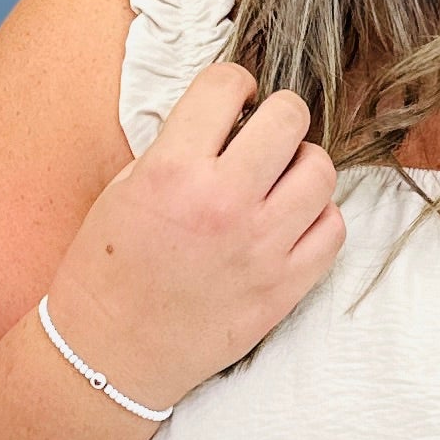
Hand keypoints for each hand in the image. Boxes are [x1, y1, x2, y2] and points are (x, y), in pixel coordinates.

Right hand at [42, 59, 345, 410]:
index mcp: (173, 170)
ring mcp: (260, 248)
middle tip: (263, 137)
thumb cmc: (107, 271)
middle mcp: (223, 203)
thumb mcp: (124, 188)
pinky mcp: (283, 288)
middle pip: (290, 117)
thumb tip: (229, 119)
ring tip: (279, 181)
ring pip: (321, 171)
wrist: (109, 354)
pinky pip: (332, 230)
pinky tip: (291, 222)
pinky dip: (318, 218)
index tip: (234, 101)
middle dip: (277, 117)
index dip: (234, 85)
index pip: (227, 85)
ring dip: (302, 166)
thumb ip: (178, 147)